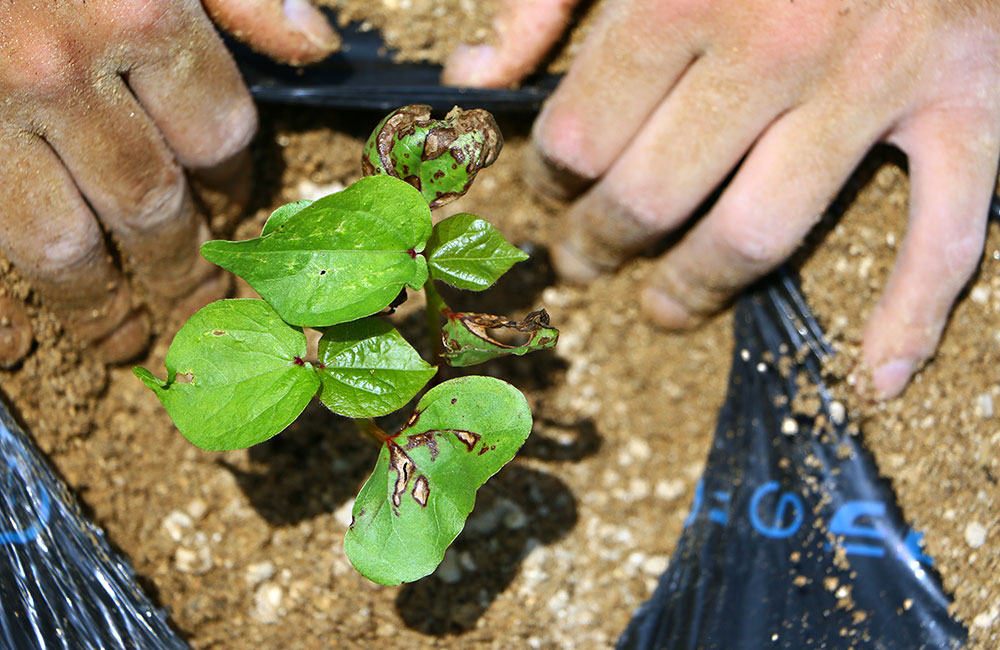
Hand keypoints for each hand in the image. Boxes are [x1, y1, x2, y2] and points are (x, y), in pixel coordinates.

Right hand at [0, 0, 336, 363]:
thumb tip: (317, 48)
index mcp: (135, 9)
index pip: (216, 135)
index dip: (231, 180)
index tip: (227, 203)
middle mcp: (58, 70)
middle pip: (150, 206)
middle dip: (182, 271)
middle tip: (200, 312)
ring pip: (58, 246)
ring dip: (97, 307)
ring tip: (122, 342)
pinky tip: (11, 349)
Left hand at [444, 0, 999, 398]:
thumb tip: (477, 72)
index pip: (582, 137)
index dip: (549, 176)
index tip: (550, 184)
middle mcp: (776, 46)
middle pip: (652, 198)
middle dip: (599, 243)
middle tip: (582, 261)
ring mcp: (872, 82)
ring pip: (760, 233)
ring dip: (698, 288)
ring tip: (663, 309)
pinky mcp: (965, 98)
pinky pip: (947, 228)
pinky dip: (916, 310)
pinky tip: (878, 372)